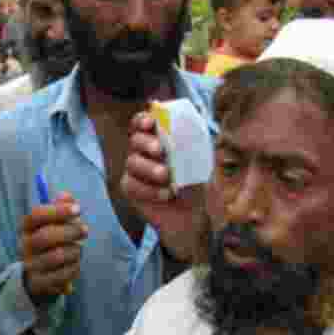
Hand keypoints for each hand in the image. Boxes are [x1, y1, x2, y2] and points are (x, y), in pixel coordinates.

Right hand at [20, 191, 87, 299]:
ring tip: (78, 249)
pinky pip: (63, 274)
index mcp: (26, 228)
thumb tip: (66, 196)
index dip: (58, 211)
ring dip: (74, 251)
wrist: (37, 275)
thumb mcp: (53, 223)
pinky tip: (74, 263)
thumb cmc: (50, 243)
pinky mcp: (39, 283)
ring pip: (57, 256)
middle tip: (85, 230)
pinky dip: (75, 267)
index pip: (36, 215)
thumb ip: (60, 208)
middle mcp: (24, 246)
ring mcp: (31, 266)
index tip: (78, 209)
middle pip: (46, 236)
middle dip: (70, 232)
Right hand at [122, 111, 208, 262]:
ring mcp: (135, 172)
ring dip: (149, 167)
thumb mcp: (202, 160)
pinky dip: (148, 189)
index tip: (151, 122)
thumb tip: (192, 118)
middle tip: (159, 150)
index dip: (142, 120)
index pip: (142, 123)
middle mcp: (144, 153)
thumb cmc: (199, 185)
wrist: (196, 216)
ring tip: (167, 176)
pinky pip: (131, 184)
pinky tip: (165, 195)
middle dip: (145, 142)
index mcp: (159, 140)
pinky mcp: (132, 190)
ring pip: (132, 161)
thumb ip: (194, 140)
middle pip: (135, 139)